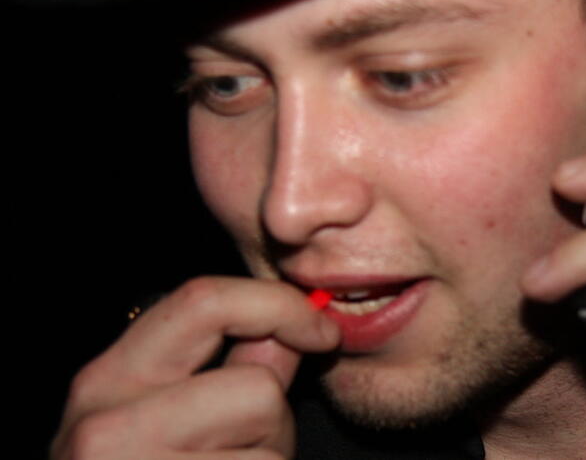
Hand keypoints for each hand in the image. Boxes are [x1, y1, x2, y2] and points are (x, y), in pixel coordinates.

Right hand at [51, 276, 339, 459]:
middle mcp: (105, 430)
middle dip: (272, 420)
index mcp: (106, 382)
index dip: (277, 306)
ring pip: (270, 454)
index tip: (319, 331)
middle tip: (244, 447)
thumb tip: (289, 330)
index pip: (202, 301)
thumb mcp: (161, 417)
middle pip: (255, 390)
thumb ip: (226, 369)